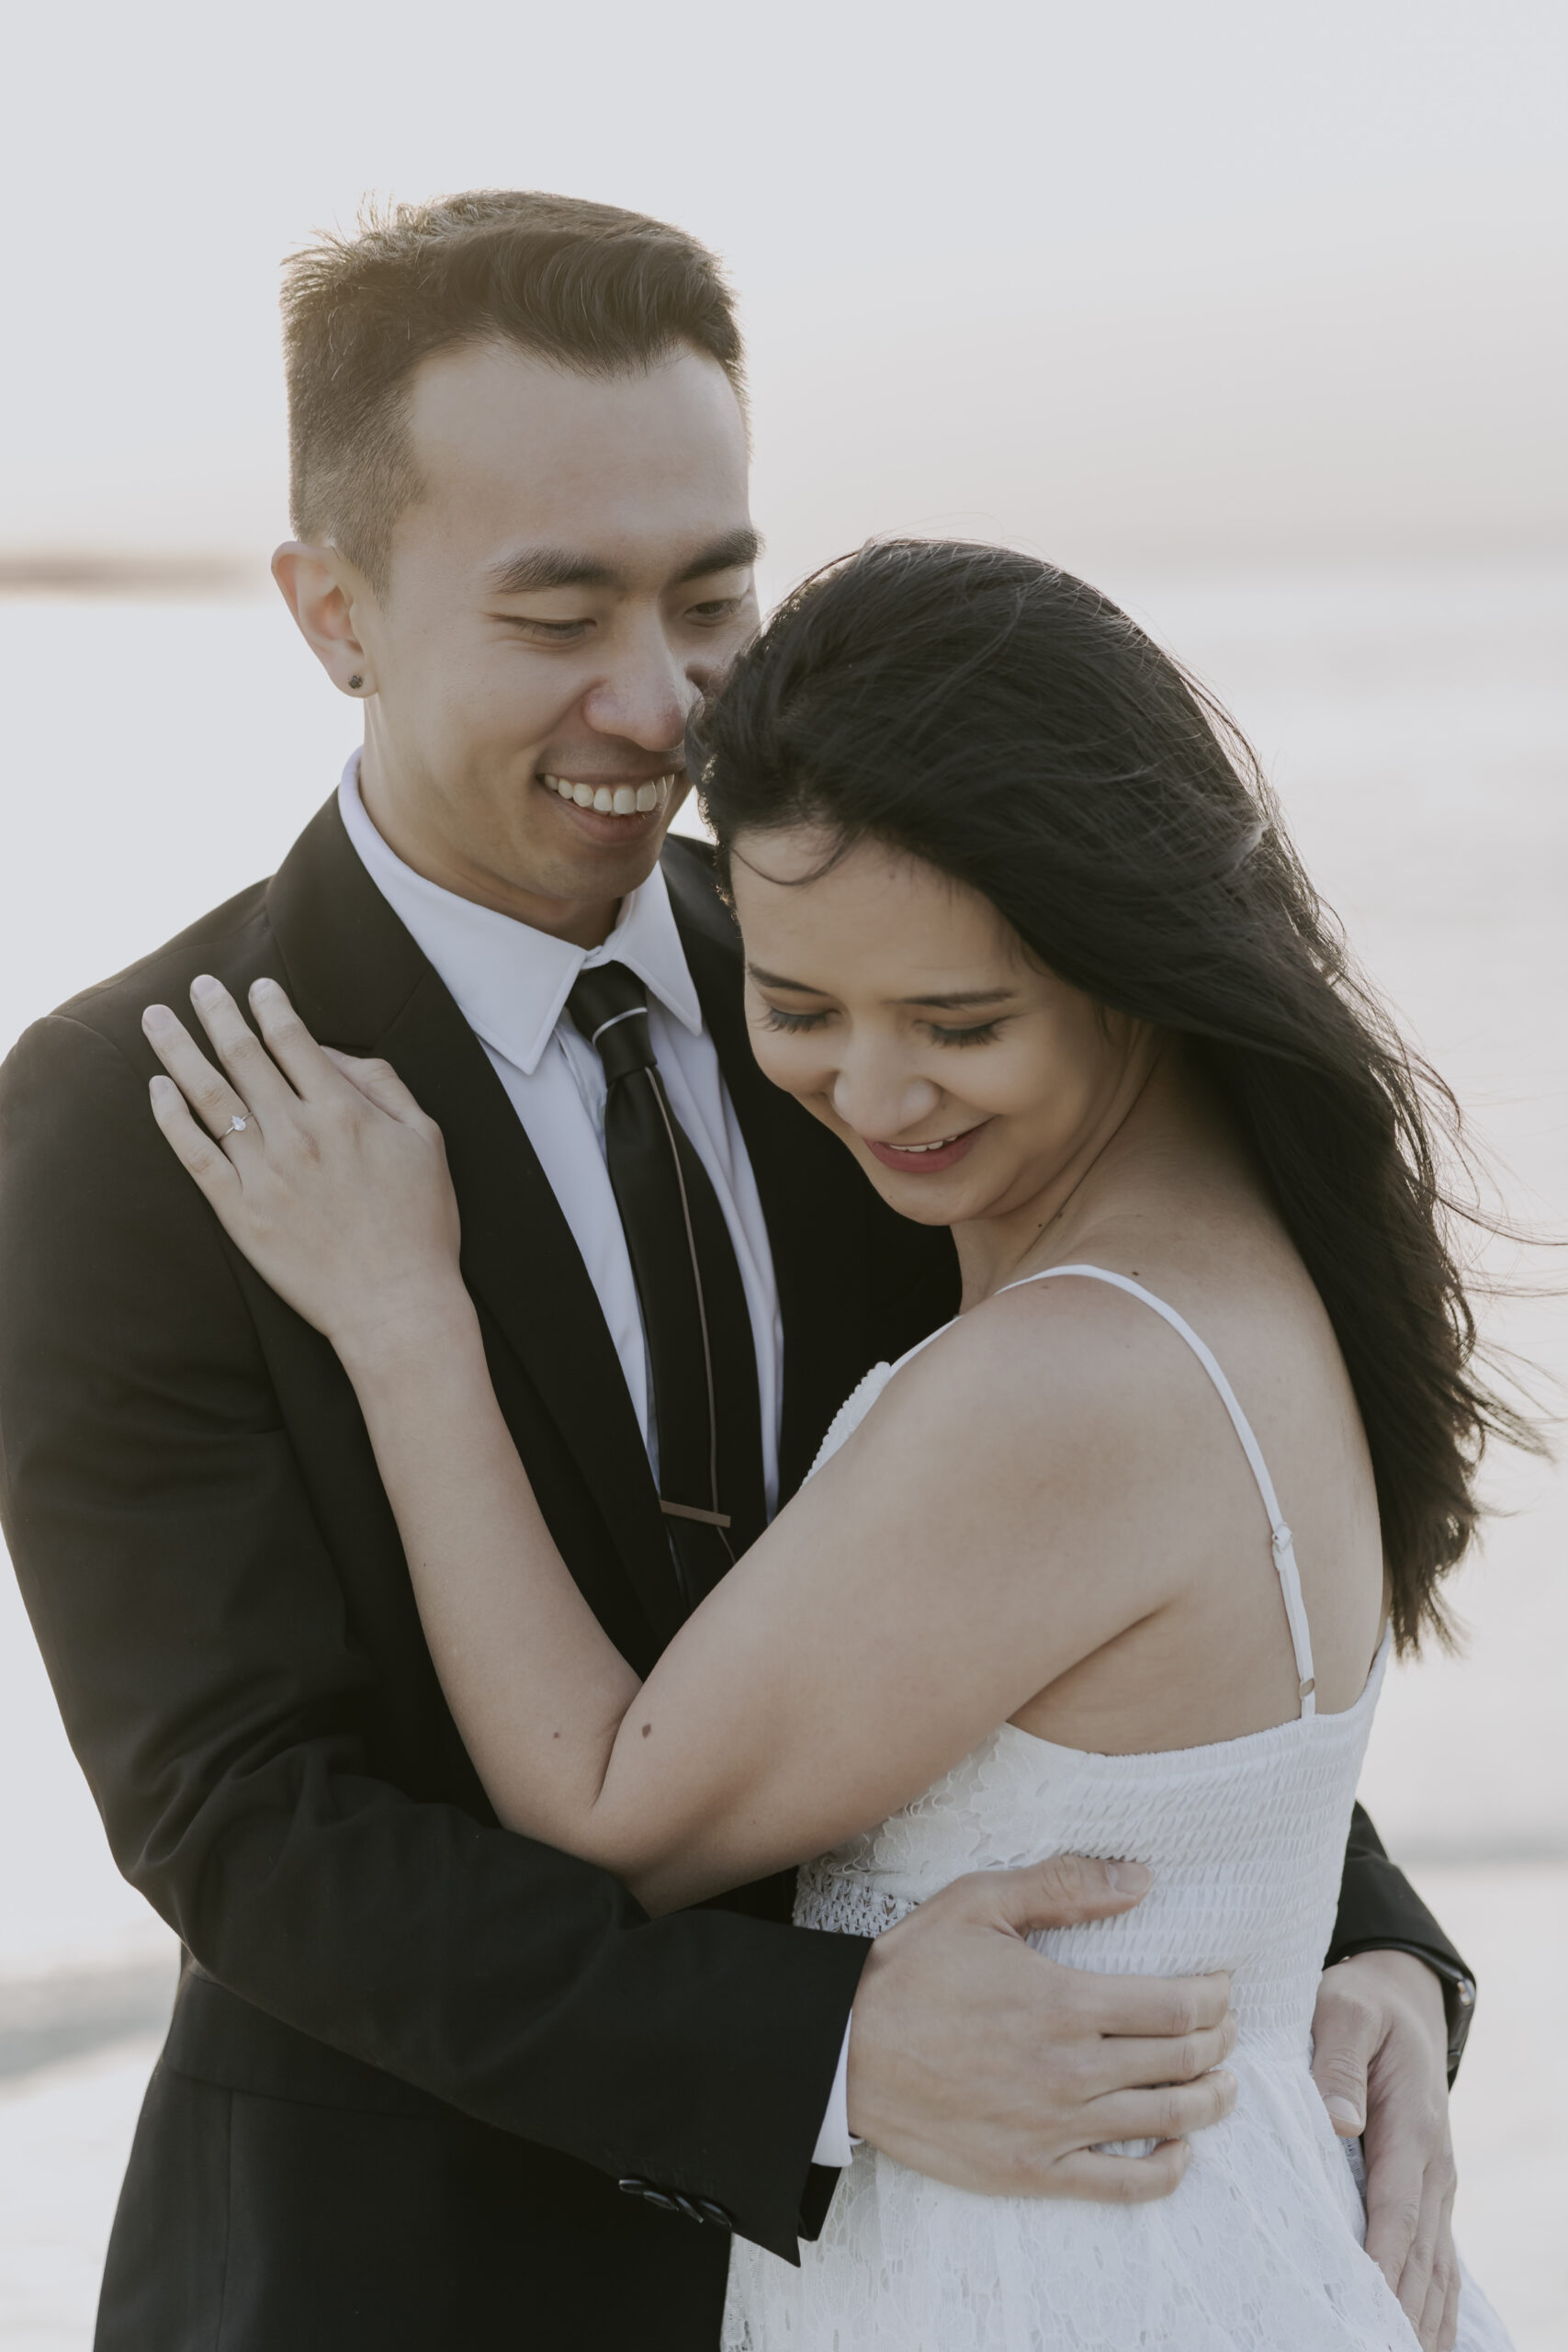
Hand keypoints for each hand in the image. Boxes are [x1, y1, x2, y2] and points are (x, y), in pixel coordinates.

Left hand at [143, 976, 467, 1360]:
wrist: (396, 1304)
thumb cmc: (419, 1223)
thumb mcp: (425, 1140)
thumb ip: (382, 1085)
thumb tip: (333, 1054)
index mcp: (343, 1111)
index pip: (293, 1040)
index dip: (271, 1006)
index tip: (257, 987)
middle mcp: (296, 1133)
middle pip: (243, 1056)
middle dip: (218, 1013)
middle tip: (199, 985)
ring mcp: (263, 1173)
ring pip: (209, 1096)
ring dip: (178, 1050)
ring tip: (155, 1018)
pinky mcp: (239, 1211)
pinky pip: (195, 1154)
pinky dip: (171, 1118)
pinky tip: (157, 1090)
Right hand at [847, 1854, 1236, 2200]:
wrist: (845, 2051)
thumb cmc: (912, 1970)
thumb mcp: (979, 1903)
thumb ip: (1064, 1886)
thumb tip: (1142, 1879)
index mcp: (1065, 2002)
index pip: (1177, 2007)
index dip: (1214, 1998)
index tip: (1221, 1987)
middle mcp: (1071, 2070)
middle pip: (1183, 2062)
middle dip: (1219, 2042)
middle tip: (1226, 2029)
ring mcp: (1055, 2128)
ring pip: (1166, 2122)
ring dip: (1210, 2102)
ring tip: (1223, 2085)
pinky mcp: (1033, 2171)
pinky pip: (1124, 2185)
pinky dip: (1168, 2171)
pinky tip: (1180, 2150)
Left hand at [1312, 1950, 1457, 2351]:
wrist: (1402, 1997)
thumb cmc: (1362, 2003)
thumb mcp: (1344, 2009)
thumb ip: (1338, 2060)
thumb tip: (1339, 2119)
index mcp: (1411, 2123)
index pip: (1396, 2205)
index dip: (1383, 2257)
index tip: (1369, 2301)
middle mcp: (1433, 2162)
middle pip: (1420, 2251)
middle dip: (1405, 2307)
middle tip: (1378, 2347)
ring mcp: (1438, 2180)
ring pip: (1436, 2264)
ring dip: (1424, 2315)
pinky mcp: (1431, 2188)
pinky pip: (1439, 2255)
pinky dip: (1437, 2301)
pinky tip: (1425, 2336)